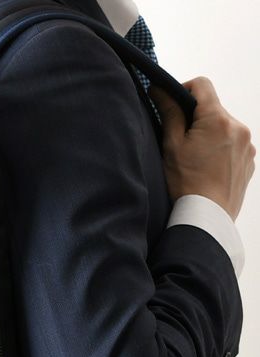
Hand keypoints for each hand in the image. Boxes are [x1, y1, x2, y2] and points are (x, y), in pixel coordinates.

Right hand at [149, 77, 254, 220]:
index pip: (201, 85)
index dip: (183, 90)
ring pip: (223, 129)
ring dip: (209, 137)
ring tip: (195, 162)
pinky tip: (207, 170)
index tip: (171, 106)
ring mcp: (247, 145)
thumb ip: (169, 113)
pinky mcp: (249, 160)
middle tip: (180, 144)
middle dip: (196, 121)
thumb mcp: (171, 147)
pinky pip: (233, 146)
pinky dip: (219, 151)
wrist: (207, 218)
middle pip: (213, 110)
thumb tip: (160, 90)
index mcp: (218, 120)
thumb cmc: (186, 185)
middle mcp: (238, 127)